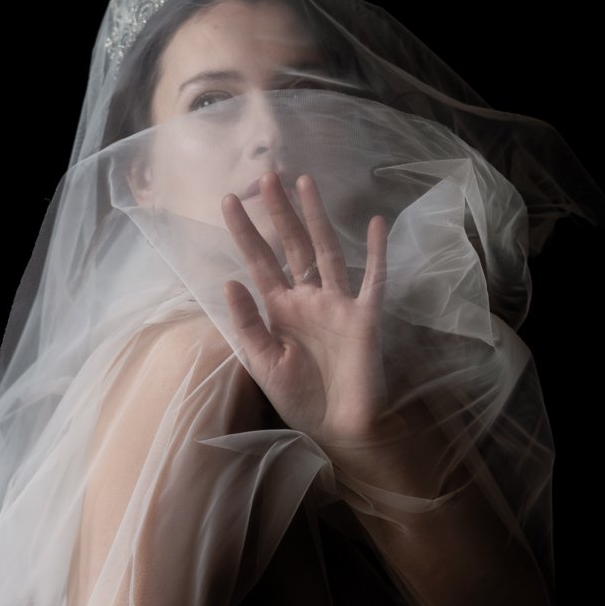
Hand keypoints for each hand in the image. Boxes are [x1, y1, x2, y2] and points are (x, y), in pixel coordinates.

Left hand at [220, 171, 388, 448]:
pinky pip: (373, 279)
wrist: (339, 430)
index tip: (228, 200)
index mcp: (281, 311)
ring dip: (316, 218)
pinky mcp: (365, 317)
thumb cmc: (301, 400)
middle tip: (266, 175)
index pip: (259, 262)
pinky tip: (376, 222)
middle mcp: (309, 300)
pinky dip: (376, 252)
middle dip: (279, 212)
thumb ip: (247, 324)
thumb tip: (229, 281)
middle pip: (292, 246)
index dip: (245, 232)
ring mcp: (338, 304)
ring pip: (327, 250)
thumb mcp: (263, 363)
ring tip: (305, 182)